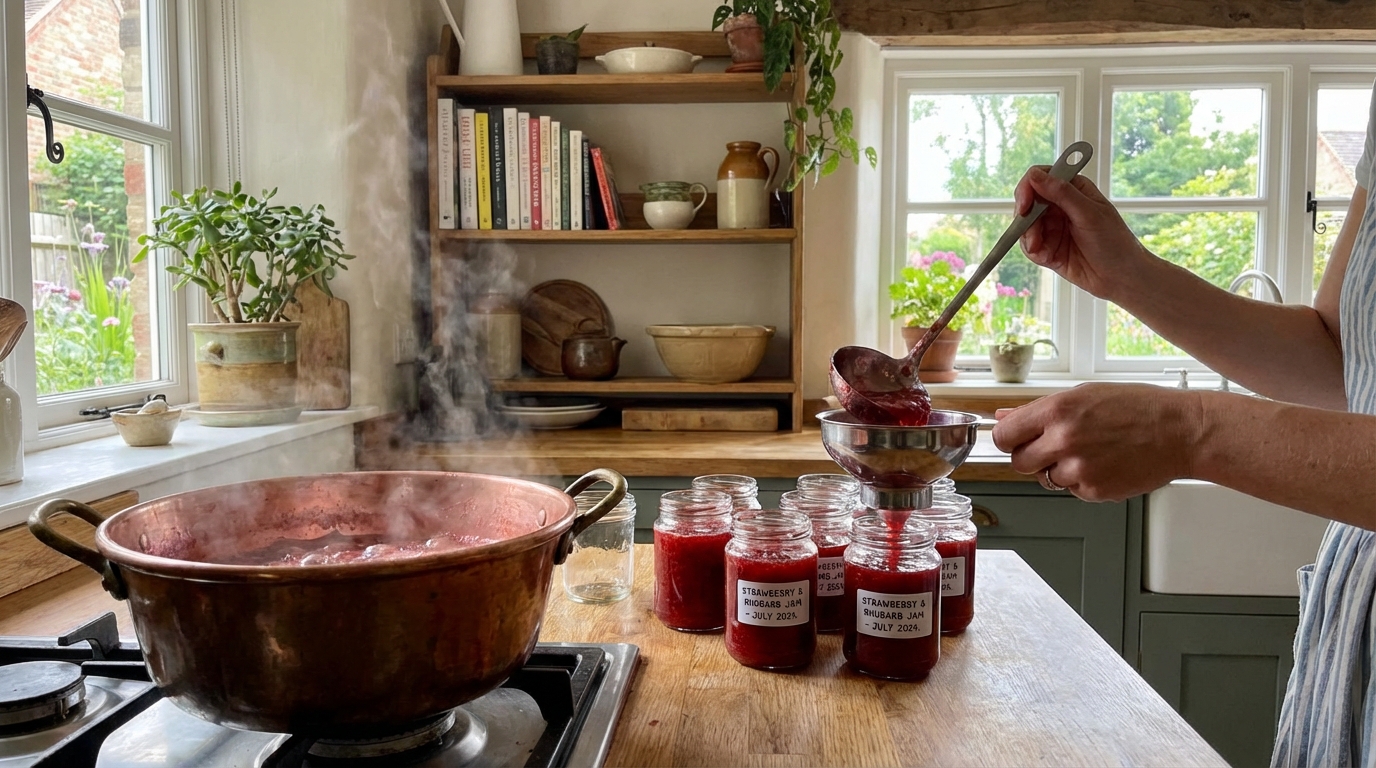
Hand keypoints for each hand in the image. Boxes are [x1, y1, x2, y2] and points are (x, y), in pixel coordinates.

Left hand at [991, 383, 1203, 501]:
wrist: (1181, 432)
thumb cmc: (1138, 408)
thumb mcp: (1084, 395)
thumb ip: (1038, 409)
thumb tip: (1003, 415)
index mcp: (1057, 410)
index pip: (1003, 435)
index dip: (1007, 438)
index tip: (1014, 439)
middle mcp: (1064, 440)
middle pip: (1018, 462)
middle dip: (1030, 456)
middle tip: (1054, 446)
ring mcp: (1079, 468)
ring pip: (1044, 479)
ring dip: (1058, 469)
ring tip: (1088, 452)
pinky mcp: (1094, 491)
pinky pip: (1071, 491)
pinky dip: (1081, 482)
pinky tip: (1103, 464)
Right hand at [1014, 167, 1150, 300]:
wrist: (1121, 277)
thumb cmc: (1115, 242)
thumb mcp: (1089, 214)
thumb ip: (1061, 193)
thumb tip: (1035, 176)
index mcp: (1074, 189)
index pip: (1040, 177)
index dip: (1028, 188)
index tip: (1024, 204)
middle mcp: (1061, 205)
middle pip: (1028, 201)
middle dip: (1025, 218)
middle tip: (1031, 234)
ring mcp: (1054, 227)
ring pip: (1025, 225)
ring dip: (1029, 238)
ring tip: (1040, 250)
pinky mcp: (1049, 247)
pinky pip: (1030, 245)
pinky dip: (1033, 251)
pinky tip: (1047, 257)